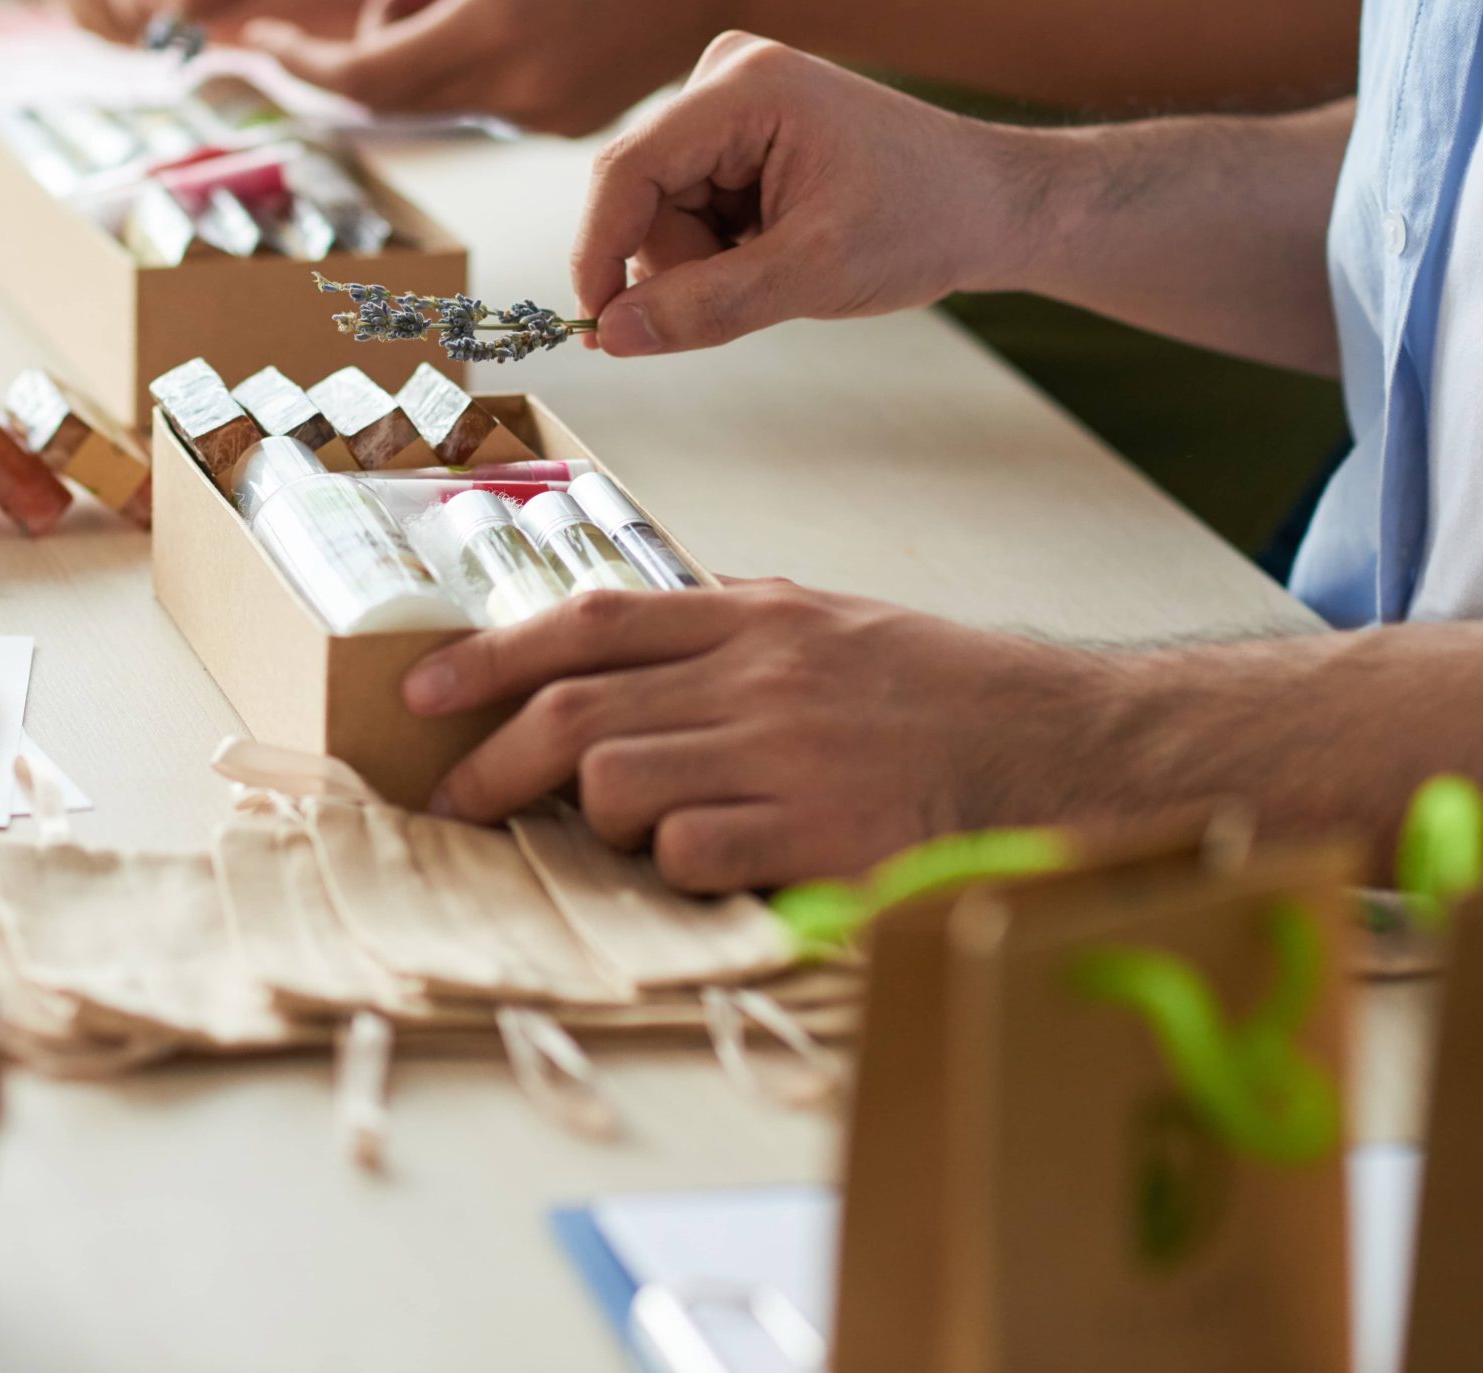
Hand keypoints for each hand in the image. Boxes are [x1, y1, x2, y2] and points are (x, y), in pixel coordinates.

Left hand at [244, 0, 762, 134]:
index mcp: (492, 28)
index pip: (362, 78)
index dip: (302, 66)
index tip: (263, 40)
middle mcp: (513, 91)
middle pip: (388, 103)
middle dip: (343, 64)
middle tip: (333, 15)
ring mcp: (539, 120)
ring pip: (433, 105)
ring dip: (406, 61)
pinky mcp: (560, 129)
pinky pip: (479, 107)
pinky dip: (457, 70)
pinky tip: (497, 14)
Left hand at [402, 581, 1100, 891]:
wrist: (1061, 743)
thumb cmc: (940, 690)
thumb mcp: (830, 622)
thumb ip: (730, 625)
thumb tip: (621, 639)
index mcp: (755, 614)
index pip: (589, 621)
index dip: (487, 655)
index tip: (422, 692)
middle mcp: (759, 675)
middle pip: (575, 712)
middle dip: (493, 761)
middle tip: (457, 799)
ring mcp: (787, 753)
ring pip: (617, 786)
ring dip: (595, 820)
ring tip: (626, 834)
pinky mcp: (821, 833)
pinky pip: (692, 854)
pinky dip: (674, 868)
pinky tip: (704, 867)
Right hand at [568, 33, 1069, 355]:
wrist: (990, 203)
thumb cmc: (925, 221)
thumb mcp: (815, 275)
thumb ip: (707, 307)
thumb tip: (612, 335)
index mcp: (744, 87)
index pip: (626, 170)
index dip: (597, 253)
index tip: (596, 327)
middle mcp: (726, 75)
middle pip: (642, 196)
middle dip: (681, 263)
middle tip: (761, 287)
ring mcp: (729, 98)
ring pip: (662, 210)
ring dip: (705, 259)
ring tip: (784, 260)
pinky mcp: (736, 128)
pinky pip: (689, 206)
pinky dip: (723, 246)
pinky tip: (780, 244)